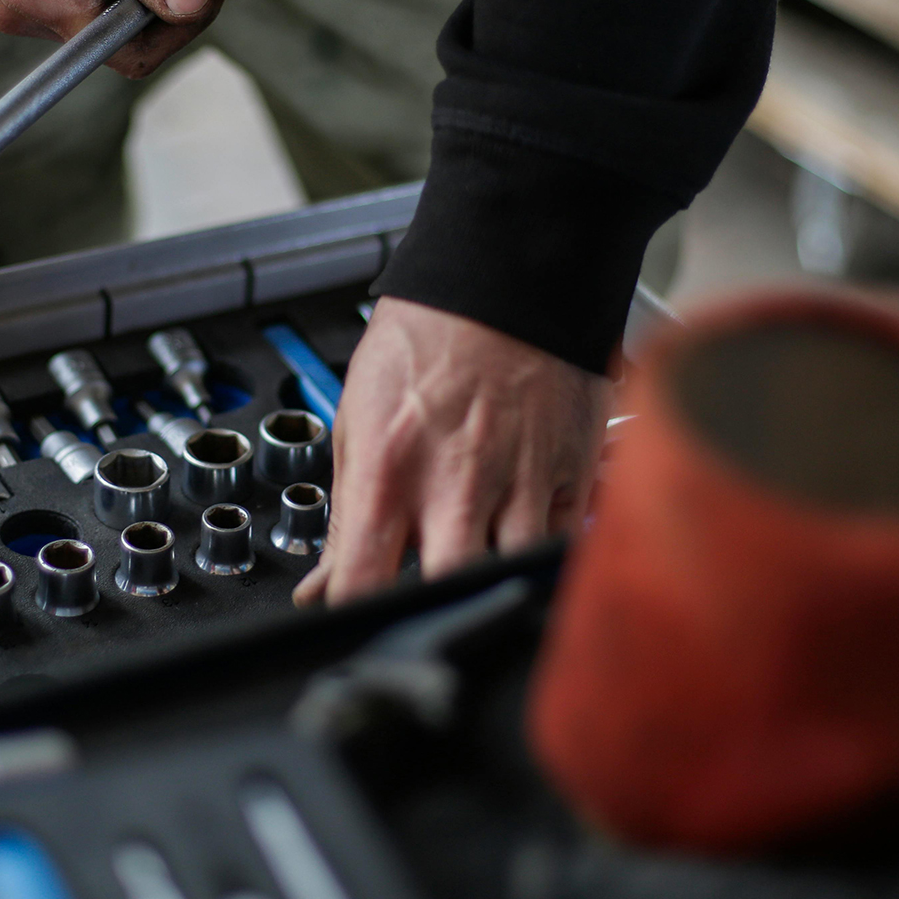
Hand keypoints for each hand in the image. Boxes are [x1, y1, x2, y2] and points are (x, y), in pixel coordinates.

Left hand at [294, 297, 611, 606]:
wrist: (504, 275)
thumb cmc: (425, 339)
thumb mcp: (358, 420)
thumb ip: (346, 514)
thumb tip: (325, 585)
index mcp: (389, 472)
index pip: (363, 586)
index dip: (354, 620)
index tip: (354, 623)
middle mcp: (457, 485)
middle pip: (444, 597)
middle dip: (430, 612)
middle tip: (421, 604)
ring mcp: (522, 483)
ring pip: (512, 580)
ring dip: (491, 586)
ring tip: (476, 568)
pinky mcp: (573, 474)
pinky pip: (559, 545)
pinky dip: (540, 554)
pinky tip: (521, 536)